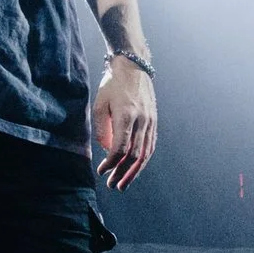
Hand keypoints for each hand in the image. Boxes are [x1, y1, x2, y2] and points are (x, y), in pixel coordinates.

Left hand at [91, 56, 157, 190]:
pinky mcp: (154, 121)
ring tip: (124, 183)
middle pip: (134, 155)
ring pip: (145, 153)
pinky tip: (135, 168)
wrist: (134, 66)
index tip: (102, 171)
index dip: (111, 163)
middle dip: (123, 173)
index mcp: (126, 115)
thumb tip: (106, 150)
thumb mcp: (99, 103)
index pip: (121, 148)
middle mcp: (142, 120)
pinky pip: (150, 145)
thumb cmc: (112, 84)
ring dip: (134, 171)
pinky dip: (143, 160)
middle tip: (113, 185)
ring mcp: (150, 121)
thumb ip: (101, 129)